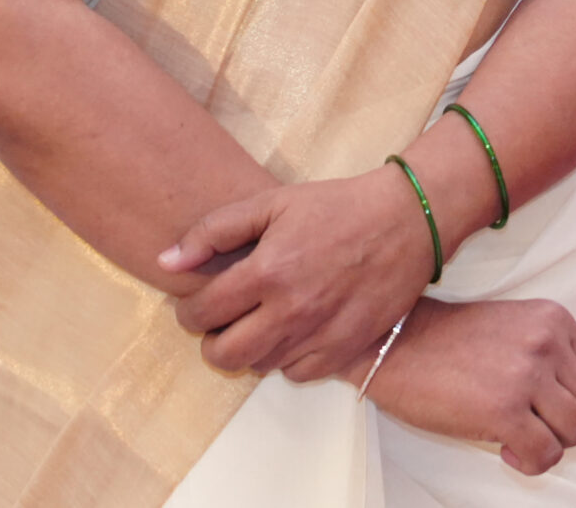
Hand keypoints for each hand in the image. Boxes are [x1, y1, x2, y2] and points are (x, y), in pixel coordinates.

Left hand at [162, 168, 435, 382]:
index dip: (187, 311)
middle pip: (223, 354)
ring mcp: (319, 335)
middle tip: (221, 321)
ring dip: (250, 348)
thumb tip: (167, 262)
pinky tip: (293, 331)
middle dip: (211, 341)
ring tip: (260, 320)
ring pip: (259, 366)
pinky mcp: (345, 349)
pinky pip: (296, 373)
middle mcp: (290, 311)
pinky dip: (287, 358)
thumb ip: (214, 230)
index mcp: (267, 271)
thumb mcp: (273, 202)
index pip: (201, 313)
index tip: (196, 303)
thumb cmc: (338, 207)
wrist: (408, 220)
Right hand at [354, 298, 575, 474]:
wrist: (399, 344)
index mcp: (554, 319)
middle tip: (536, 425)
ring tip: (520, 436)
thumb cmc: (453, 340)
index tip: (556, 406)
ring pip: (575, 431)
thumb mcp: (516, 328)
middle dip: (569, 424)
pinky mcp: (504, 412)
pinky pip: (545, 453)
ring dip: (552, 443)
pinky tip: (507, 450)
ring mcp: (527, 377)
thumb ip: (560, 359)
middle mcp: (547, 344)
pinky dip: (533, 462)